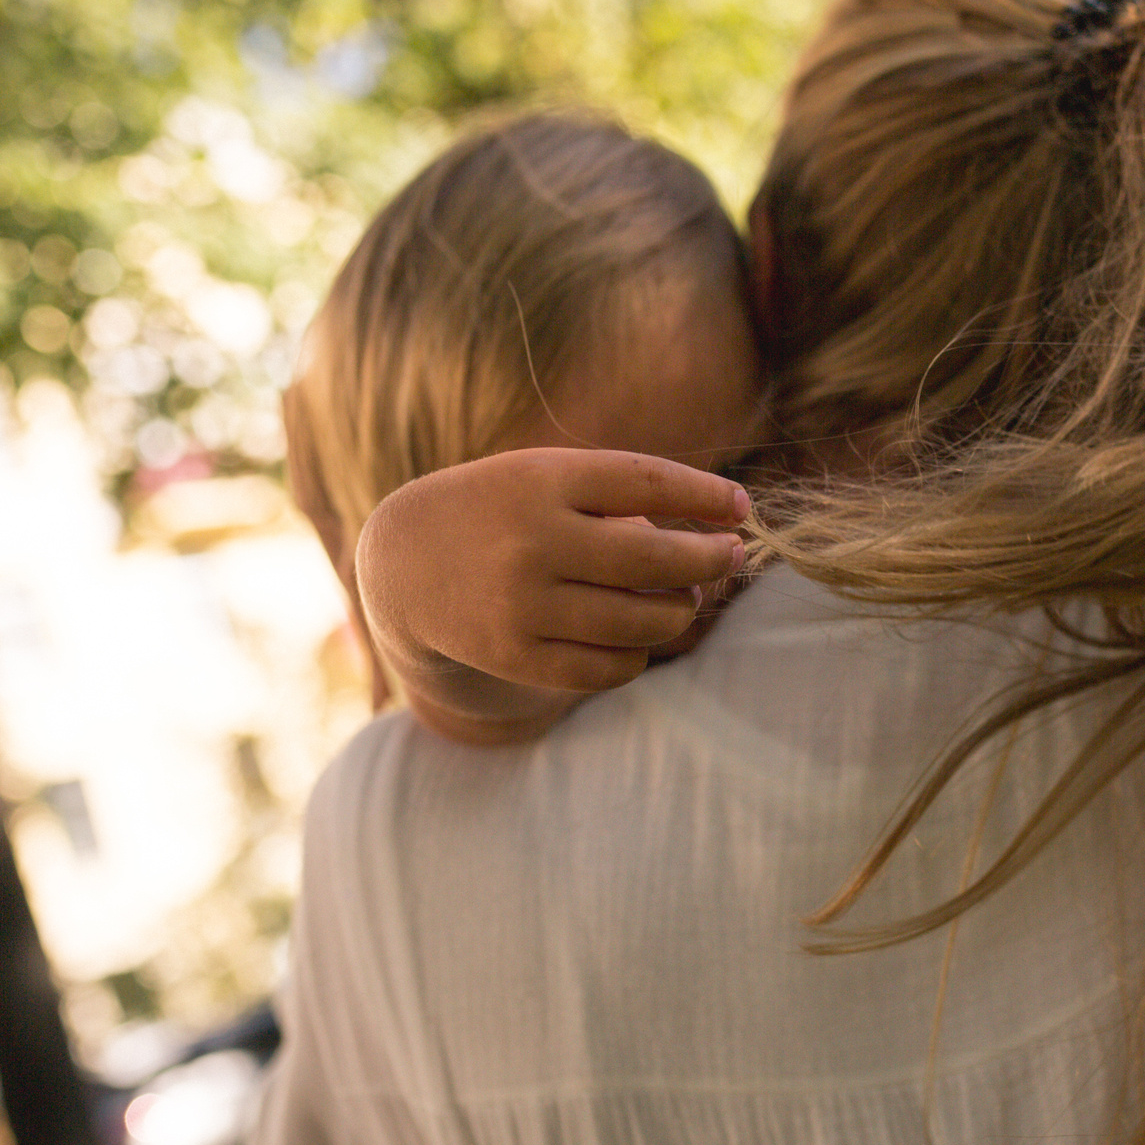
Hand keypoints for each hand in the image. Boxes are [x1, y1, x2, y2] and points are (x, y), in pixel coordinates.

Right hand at [357, 448, 750, 717]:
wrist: (404, 561)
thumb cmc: (502, 509)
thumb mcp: (545, 476)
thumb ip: (619, 495)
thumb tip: (715, 532)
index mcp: (542, 480)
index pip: (648, 482)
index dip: (705, 496)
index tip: (740, 507)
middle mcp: (532, 541)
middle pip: (655, 559)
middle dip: (709, 560)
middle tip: (731, 556)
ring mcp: (521, 604)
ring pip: (640, 621)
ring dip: (679, 611)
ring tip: (684, 598)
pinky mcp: (514, 656)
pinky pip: (607, 667)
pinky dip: (638, 654)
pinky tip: (641, 636)